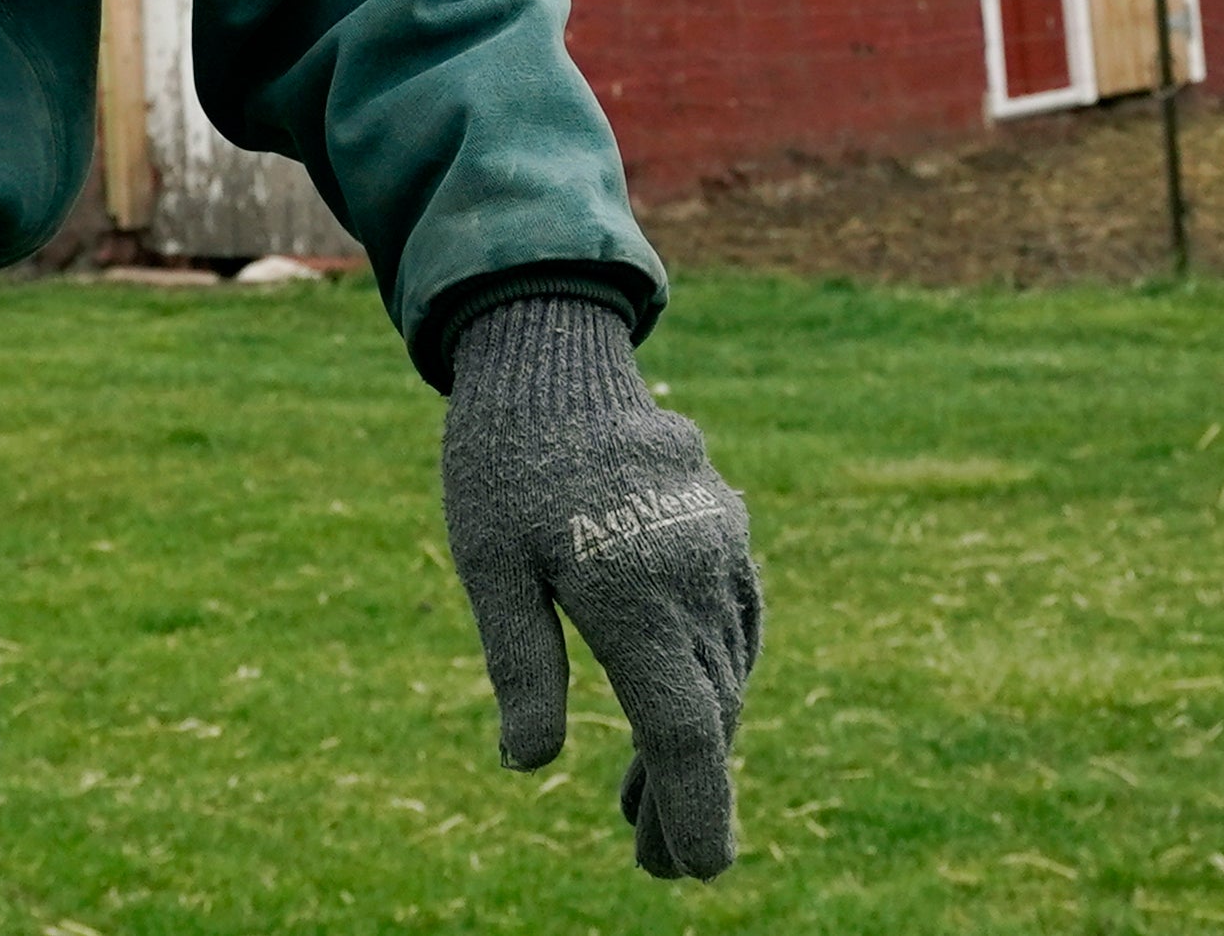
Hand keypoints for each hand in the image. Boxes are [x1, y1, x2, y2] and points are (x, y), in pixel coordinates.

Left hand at [441, 293, 759, 878]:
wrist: (552, 350)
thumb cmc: (503, 462)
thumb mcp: (489, 566)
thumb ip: (521, 666)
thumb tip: (529, 765)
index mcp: (635, 596)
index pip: (685, 734)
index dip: (698, 812)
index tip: (697, 872)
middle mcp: (694, 578)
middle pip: (709, 717)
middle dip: (688, 798)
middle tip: (654, 864)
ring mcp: (719, 551)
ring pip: (725, 674)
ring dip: (698, 745)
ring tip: (650, 808)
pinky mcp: (724, 531)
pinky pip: (734, 626)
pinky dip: (713, 680)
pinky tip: (682, 710)